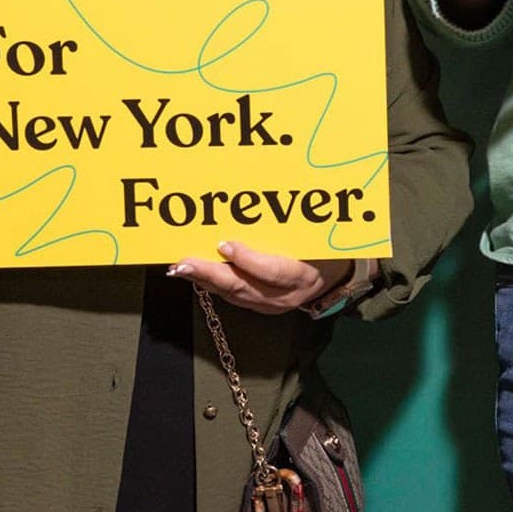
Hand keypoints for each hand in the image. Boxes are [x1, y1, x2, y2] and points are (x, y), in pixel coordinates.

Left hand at [173, 244, 354, 316]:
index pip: (272, 271)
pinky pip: (231, 295)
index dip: (247, 259)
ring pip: (232, 294)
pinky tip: (195, 272)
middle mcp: (284, 296)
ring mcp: (269, 305)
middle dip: (210, 274)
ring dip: (203, 280)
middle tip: (184, 262)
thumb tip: (260, 205)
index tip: (225, 244)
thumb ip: (292, 227)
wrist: (332, 278)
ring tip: (180, 266)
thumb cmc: (324, 250)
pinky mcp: (258, 306)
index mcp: (303, 276)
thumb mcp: (316, 238)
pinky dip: (210, 283)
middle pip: (243, 286)